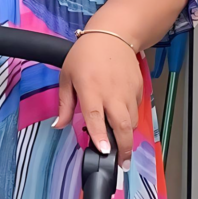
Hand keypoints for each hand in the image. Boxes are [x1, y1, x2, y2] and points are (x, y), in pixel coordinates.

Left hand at [54, 32, 142, 164]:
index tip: (104, 151)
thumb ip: (65, 104)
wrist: (113, 35)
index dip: (100, 136)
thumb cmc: (85, 55)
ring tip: (122, 148)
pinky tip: (123, 121)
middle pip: (122, 125)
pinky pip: (136, 110)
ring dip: (128, 137)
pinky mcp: (138, 89)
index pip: (96, 117)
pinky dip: (131, 120)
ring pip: (131, 121)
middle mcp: (112, 93)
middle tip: (122, 163)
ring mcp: (128, 92)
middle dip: (124, 147)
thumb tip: (58, 125)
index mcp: (90, 90)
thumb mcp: (67, 76)